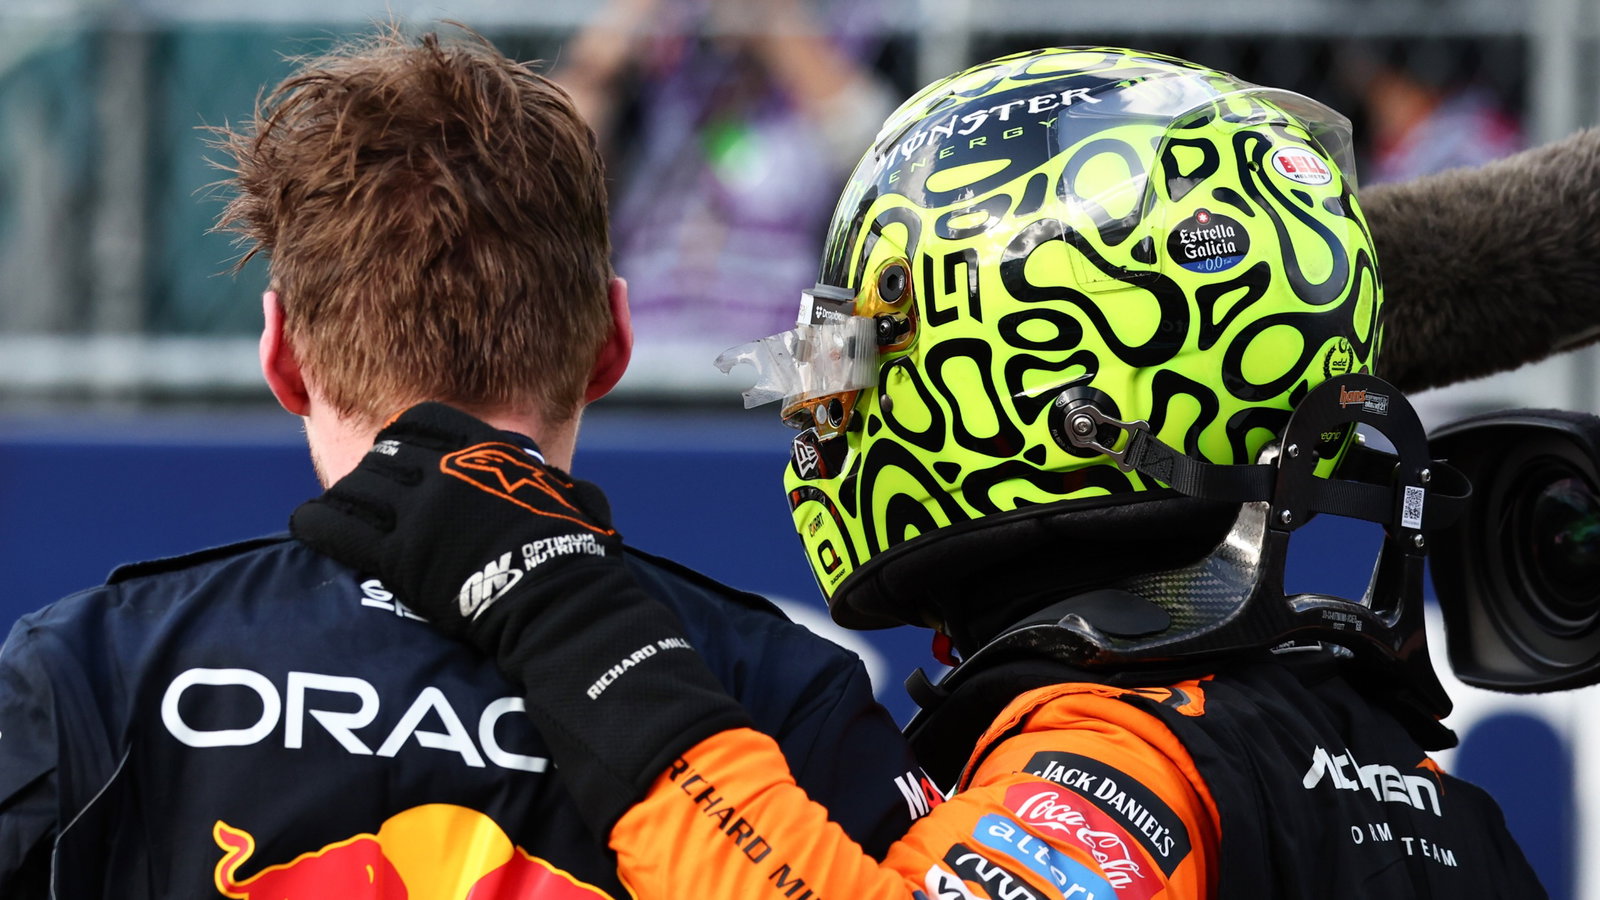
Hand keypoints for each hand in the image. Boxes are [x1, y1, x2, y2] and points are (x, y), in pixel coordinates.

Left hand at [290, 402, 750, 833]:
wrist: (557, 601)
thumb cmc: (579, 557)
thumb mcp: (575, 500)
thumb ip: (552, 486)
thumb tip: (565, 491)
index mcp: (486, 450)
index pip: (425, 422)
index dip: (404, 438)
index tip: (399, 453)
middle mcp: (445, 469)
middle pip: (384, 455)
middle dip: (372, 472)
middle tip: (367, 494)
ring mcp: (417, 508)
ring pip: (355, 487)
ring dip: (344, 498)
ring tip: (332, 511)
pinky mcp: (395, 552)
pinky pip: (337, 527)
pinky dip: (317, 523)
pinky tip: (306, 526)